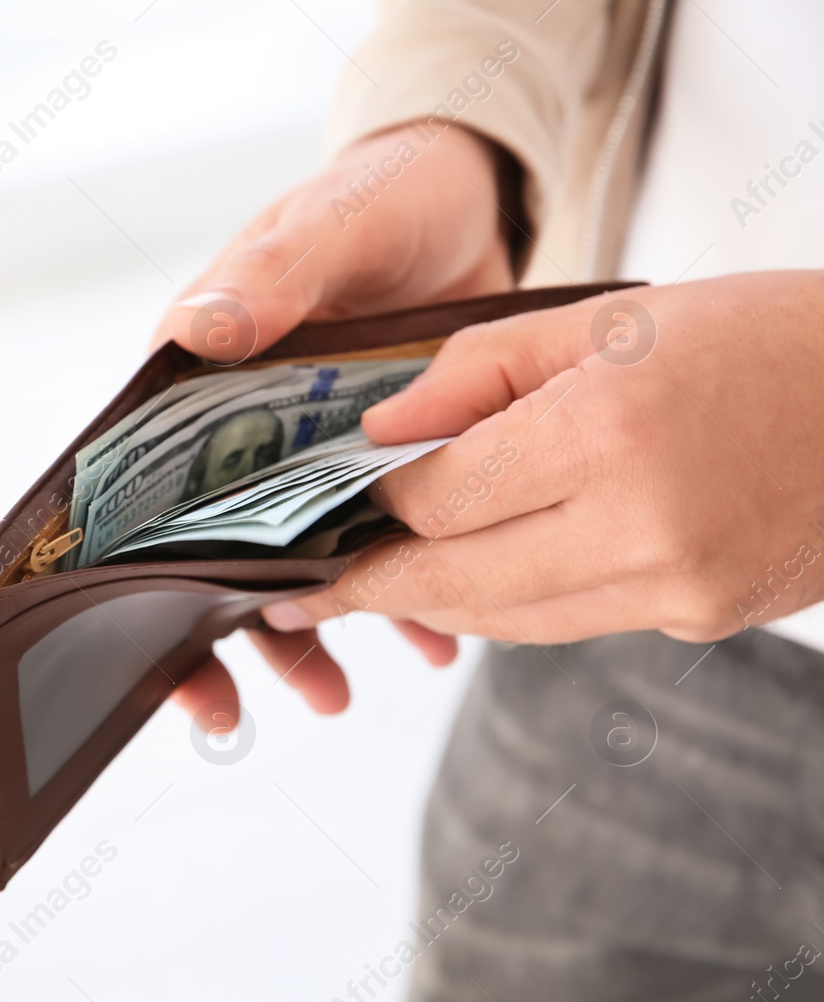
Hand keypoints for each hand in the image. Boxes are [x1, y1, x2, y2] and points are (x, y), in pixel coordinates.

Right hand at [164, 124, 516, 726]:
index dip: (133, 581)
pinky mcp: (377, 469)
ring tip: (336, 697)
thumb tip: (199, 331)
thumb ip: (272, 275)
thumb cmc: (378, 198)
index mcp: (196, 381)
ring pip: (288, 565)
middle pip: (206, 551)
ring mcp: (308, 457)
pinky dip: (399, 600)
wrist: (472, 200)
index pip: (139, 493)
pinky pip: (375, 547)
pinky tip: (427, 644)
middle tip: (233, 714)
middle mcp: (239, 430)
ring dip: (307, 634)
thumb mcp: (327, 227)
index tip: (147, 652)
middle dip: (218, 638)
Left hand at [263, 272, 823, 648]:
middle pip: (453, 580)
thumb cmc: (762, 338)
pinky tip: (481, 570)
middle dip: (369, 587)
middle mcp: (641, 526)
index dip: (370, 506)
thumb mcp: (611, 319)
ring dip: (435, 598)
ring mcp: (676, 588)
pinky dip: (512, 598)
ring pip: (505, 616)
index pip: (438, 497)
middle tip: (300, 593)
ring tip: (373, 586)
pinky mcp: (699, 619)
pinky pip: (567, 620)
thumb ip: (478, 373)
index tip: (322, 509)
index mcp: (610, 432)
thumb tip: (378, 433)